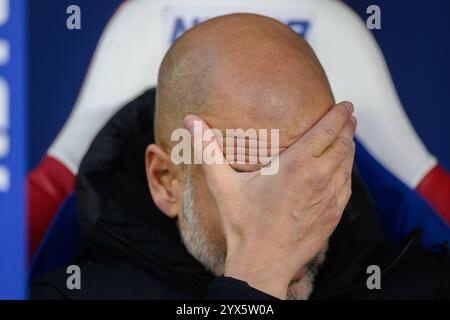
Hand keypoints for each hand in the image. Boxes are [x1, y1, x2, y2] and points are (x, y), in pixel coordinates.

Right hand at [183, 101, 355, 298]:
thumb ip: (207, 149)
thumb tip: (190, 121)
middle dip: (348, 127)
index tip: (346, 104)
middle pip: (344, 144)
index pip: (327, 131)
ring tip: (347, 138)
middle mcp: (319, 178)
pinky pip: (347, 186)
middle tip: (348, 116)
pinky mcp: (333, 215)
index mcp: (296, 165)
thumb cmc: (242, 223)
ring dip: (349, 147)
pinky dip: (347, 172)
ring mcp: (330, 198)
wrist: (262, 263)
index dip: (339, 115)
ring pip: (348, 164)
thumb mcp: (222, 183)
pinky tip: (343, 169)